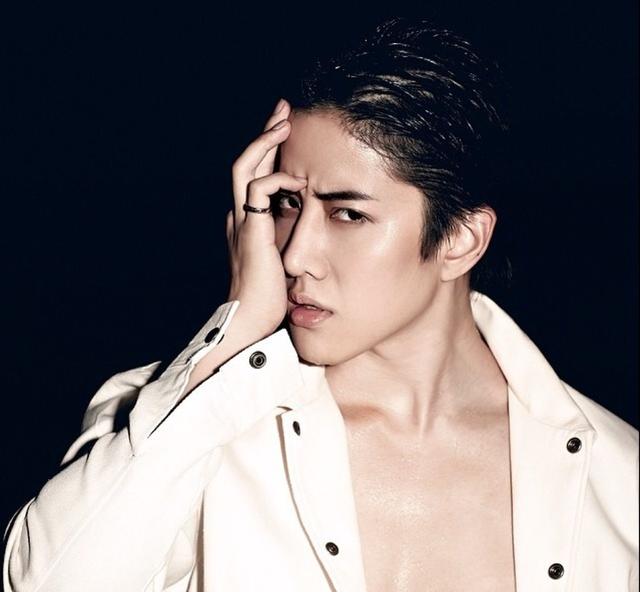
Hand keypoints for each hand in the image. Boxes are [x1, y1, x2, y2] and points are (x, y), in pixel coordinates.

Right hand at [225, 98, 305, 338]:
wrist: (253, 322)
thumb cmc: (273, 300)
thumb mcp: (286, 264)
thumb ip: (295, 245)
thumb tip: (318, 234)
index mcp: (251, 223)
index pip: (257, 177)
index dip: (271, 153)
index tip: (288, 132)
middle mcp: (241, 217)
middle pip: (246, 163)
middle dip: (265, 134)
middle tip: (285, 110)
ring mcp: (242, 223)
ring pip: (244, 167)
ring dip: (265, 142)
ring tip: (286, 122)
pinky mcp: (251, 233)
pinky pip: (259, 192)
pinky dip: (278, 180)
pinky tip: (299, 181)